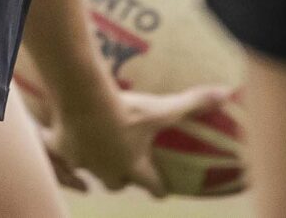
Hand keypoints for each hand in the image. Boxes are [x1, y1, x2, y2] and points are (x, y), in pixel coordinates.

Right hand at [41, 82, 237, 195]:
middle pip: (117, 183)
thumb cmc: (126, 110)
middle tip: (125, 167)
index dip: (159, 189)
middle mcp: (109, 171)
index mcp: (134, 166)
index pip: (151, 186)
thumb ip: (194, 103)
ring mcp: (84, 163)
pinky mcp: (63, 151)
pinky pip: (61, 159)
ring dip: (94, 168)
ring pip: (90, 173)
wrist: (84, 102)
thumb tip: (225, 94)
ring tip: (93, 158)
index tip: (163, 191)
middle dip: (123, 178)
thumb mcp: (162, 108)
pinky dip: (62, 154)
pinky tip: (60, 147)